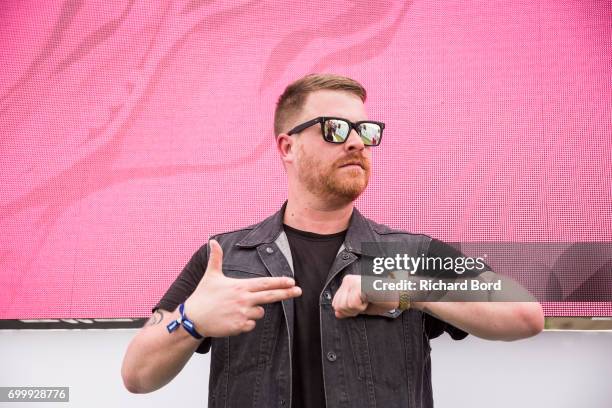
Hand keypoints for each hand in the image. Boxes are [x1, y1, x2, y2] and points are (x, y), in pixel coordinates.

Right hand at [184, 239, 301, 336]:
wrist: (193, 318)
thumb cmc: (203, 296)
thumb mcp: (211, 275)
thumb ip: (216, 258)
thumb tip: (212, 241)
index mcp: (240, 286)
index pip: (265, 283)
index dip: (280, 282)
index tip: (292, 281)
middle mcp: (244, 299)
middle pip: (271, 296)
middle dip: (287, 293)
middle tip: (299, 291)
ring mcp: (243, 314)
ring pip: (259, 312)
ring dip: (253, 310)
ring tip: (235, 309)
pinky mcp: (239, 326)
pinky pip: (251, 324)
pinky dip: (246, 322)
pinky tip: (233, 319)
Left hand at [332, 274, 397, 318]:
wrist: (397, 294)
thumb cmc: (382, 299)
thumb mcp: (362, 306)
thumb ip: (348, 309)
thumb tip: (337, 313)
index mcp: (347, 283)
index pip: (335, 304)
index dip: (347, 311)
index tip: (360, 305)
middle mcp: (348, 280)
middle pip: (337, 306)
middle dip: (351, 310)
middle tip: (364, 303)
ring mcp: (353, 282)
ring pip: (344, 306)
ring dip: (357, 308)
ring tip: (367, 300)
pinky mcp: (358, 286)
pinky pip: (353, 304)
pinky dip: (362, 306)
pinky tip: (369, 299)